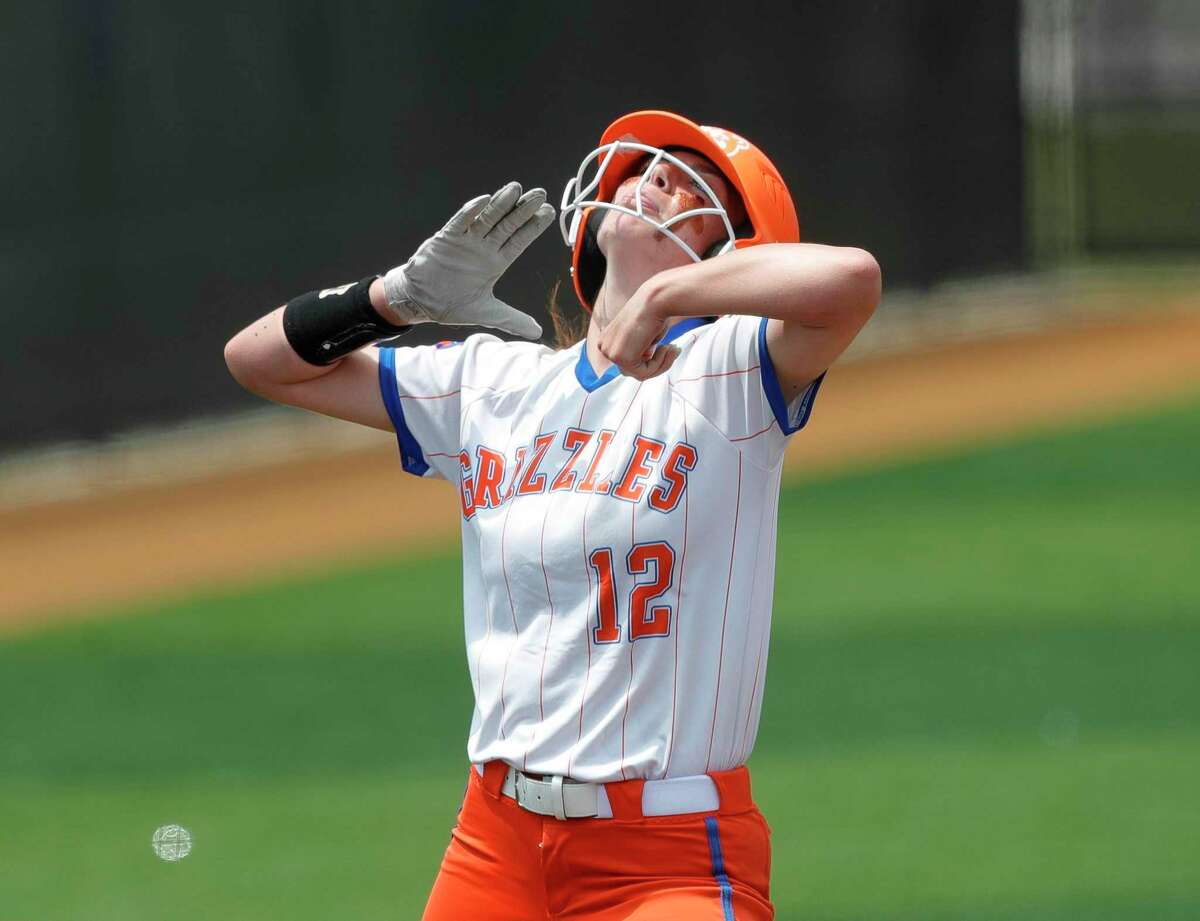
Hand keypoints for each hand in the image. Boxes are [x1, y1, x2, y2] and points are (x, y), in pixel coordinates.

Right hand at [381, 182, 553, 337]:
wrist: (421, 301)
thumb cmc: (452, 303)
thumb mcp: (488, 313)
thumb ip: (513, 320)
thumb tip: (537, 333)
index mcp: (496, 262)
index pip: (519, 240)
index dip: (533, 227)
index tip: (549, 212)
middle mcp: (483, 247)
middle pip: (507, 224)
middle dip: (523, 209)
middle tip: (540, 194)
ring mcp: (466, 241)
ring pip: (486, 218)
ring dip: (500, 203)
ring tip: (516, 189)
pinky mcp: (446, 239)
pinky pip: (459, 222)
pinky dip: (470, 211)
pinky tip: (484, 200)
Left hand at [596, 284, 681, 380]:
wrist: (657, 299)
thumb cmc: (655, 313)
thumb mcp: (643, 336)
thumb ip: (640, 351)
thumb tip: (643, 367)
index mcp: (606, 340)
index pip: (628, 364)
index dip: (650, 360)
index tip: (668, 347)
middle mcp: (604, 347)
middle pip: (632, 372)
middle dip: (656, 365)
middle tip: (674, 350)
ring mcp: (610, 353)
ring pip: (640, 374)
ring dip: (661, 364)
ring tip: (672, 348)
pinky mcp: (621, 358)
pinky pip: (645, 373)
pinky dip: (660, 363)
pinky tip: (666, 346)